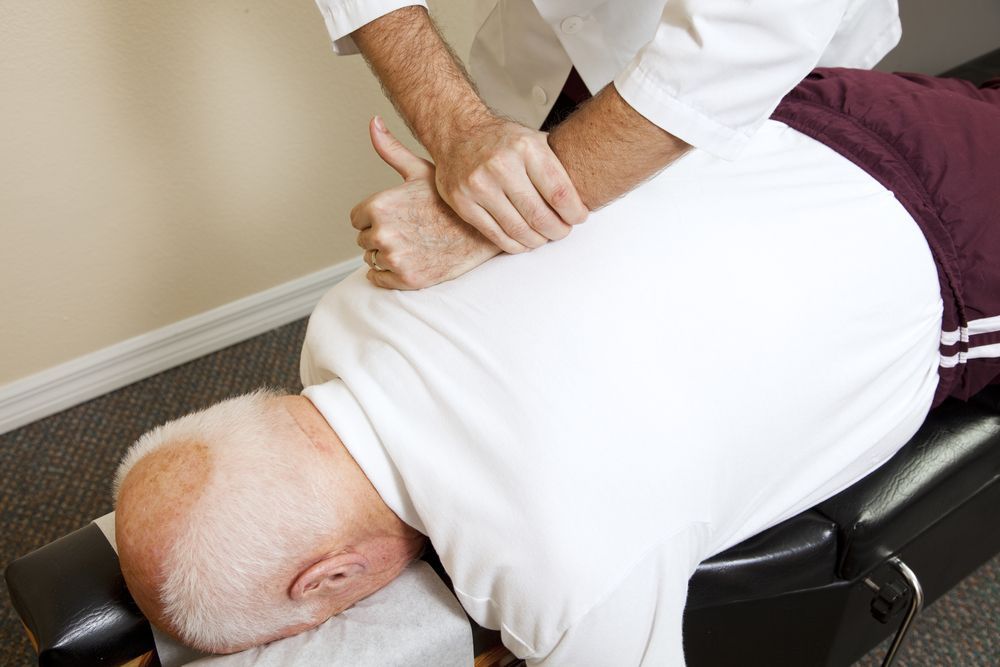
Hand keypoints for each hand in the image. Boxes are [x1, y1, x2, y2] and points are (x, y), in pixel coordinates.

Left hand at [351, 119, 501, 289]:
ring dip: (387, 254)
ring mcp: (395, 258)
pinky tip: (412, 260)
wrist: (483, 232)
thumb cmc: (453, 201)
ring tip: (414, 244)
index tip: (399, 216)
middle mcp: (383, 233)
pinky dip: (390, 274)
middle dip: (383, 235)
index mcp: (380, 206)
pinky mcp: (406, 279)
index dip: (377, 217)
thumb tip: (373, 122)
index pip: (357, 219)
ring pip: (372, 259)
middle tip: (410, 231)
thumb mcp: (422, 170)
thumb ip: (391, 150)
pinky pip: (379, 279)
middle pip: (364, 240)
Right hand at [429, 114, 588, 253]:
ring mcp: (479, 186)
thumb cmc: (501, 140)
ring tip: (544, 236)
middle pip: (540, 217)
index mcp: (525, 147)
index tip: (578, 218)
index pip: (559, 193)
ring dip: (538, 240)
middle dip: (558, 231)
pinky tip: (525, 241)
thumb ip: (556, 166)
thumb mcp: (534, 140)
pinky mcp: (463, 203)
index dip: (574, 213)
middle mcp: (500, 165)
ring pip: (519, 230)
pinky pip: (496, 236)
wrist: (458, 134)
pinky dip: (515, 244)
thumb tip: (585, 197)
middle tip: (562, 231)